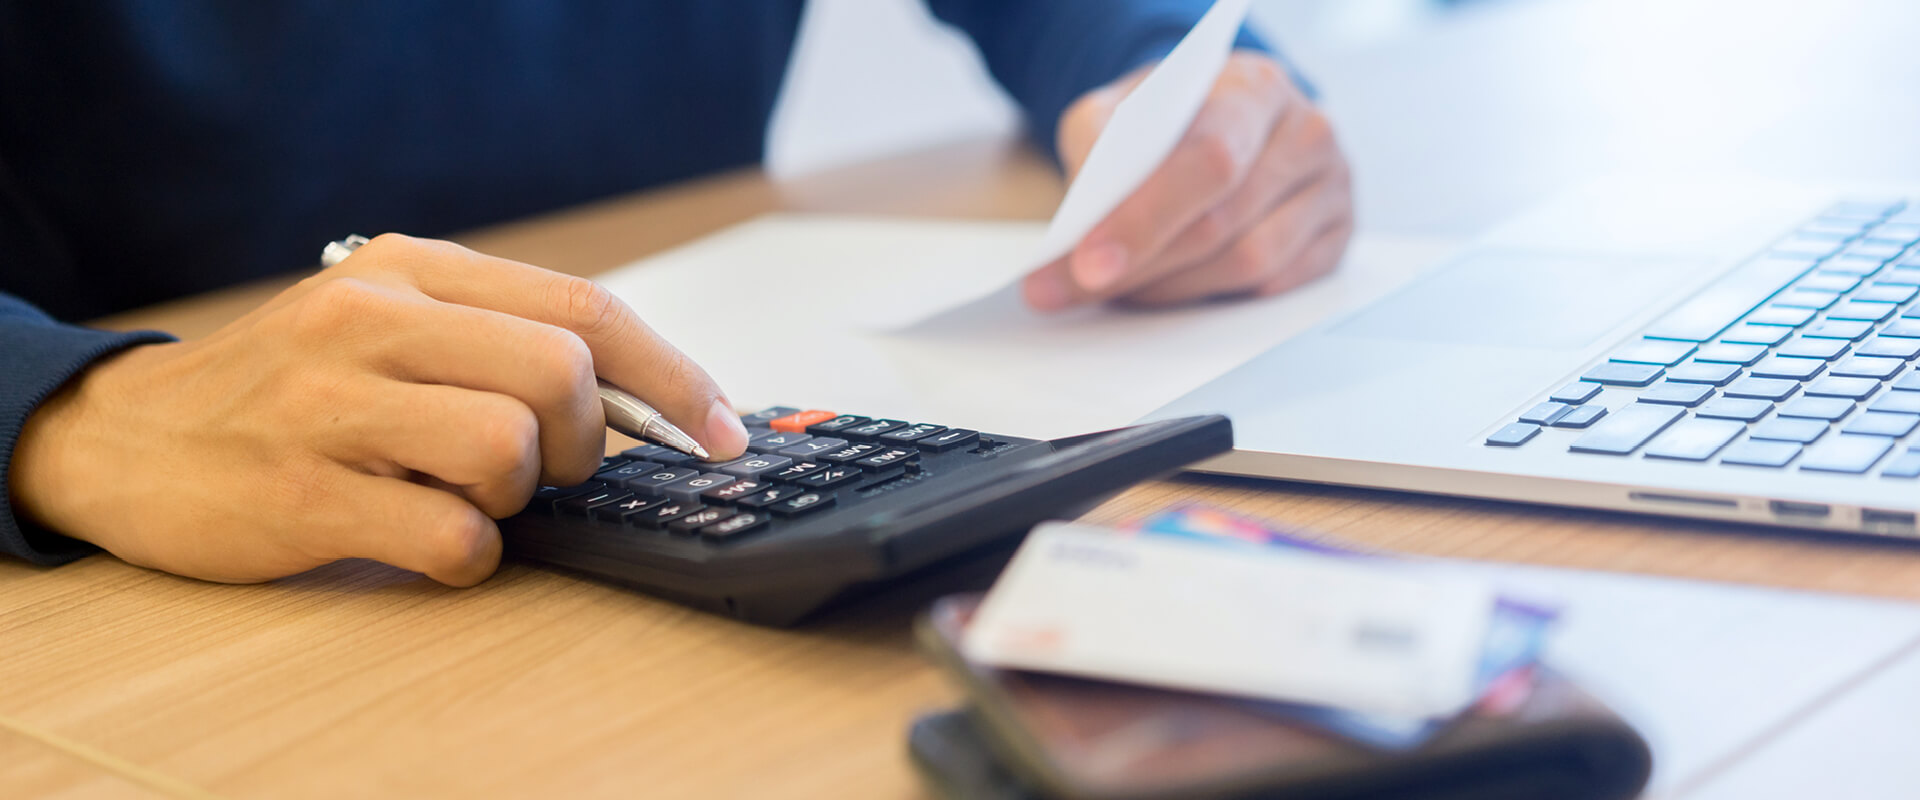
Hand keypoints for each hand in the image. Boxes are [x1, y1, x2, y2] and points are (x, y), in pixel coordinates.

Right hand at [9, 234, 747, 585]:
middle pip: (562, 373)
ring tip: (459, 494)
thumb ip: (498, 338)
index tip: (723, 431)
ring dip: (515, 497)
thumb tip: (649, 400)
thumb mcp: (386, 322)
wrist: (130, 438)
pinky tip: (423, 538)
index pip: (585, 308)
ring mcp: (332, 407)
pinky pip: (451, 538)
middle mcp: (372, 320)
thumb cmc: (290, 388)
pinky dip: (465, 556)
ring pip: (510, 450)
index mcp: (413, 269)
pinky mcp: (303, 494)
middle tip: (548, 469)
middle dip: (586, 440)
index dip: (674, 376)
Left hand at [1024, 51, 1353, 308]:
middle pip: (1224, 221)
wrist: (1223, 115)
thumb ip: (1095, 146)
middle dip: (1141, 265)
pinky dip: (1211, 297)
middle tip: (1077, 288)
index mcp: (1255, 87)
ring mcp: (1332, 188)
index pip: (1208, 158)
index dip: (1145, 218)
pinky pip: (1274, 286)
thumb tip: (1081, 220)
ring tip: (1116, 288)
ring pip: (1248, 263)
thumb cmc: (1170, 118)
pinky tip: (1166, 289)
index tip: (1087, 260)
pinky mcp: (1338, 237)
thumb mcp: (1118, 107)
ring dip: (1172, 287)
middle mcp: (1308, 132)